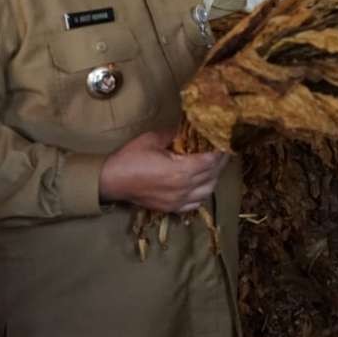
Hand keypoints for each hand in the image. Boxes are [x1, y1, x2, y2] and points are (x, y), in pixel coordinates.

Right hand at [99, 128, 228, 212]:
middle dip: (220, 163)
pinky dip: (203, 193)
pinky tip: (202, 184)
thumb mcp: (154, 139)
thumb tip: (190, 128)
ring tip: (214, 165)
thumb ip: (175, 134)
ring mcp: (179, 201)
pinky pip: (195, 203)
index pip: (210, 161)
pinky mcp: (172, 208)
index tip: (226, 141)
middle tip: (223, 150)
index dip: (220, 151)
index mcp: (181, 170)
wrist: (111, 181)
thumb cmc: (131, 157)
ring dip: (214, 178)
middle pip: (212, 175)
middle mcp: (184, 188)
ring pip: (208, 191)